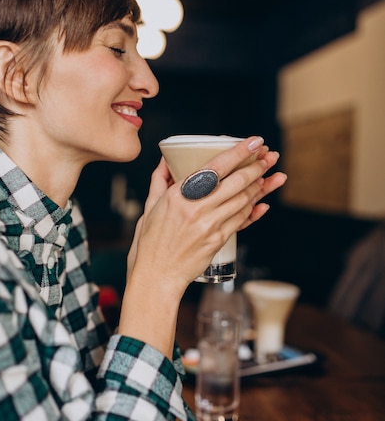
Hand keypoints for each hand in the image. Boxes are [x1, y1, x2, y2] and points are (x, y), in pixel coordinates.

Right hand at [120, 136, 286, 357]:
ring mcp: (209, 225)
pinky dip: (254, 210)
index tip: (254, 142)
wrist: (155, 278)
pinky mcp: (217, 240)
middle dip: (258, 167)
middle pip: (236, 182)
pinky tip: (262, 202)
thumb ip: (159, 181)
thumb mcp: (149, 208)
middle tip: (269, 157)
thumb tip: (165, 162)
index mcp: (179, 196)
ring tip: (272, 176)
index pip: (216, 167)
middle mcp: (196, 208)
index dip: (239, 152)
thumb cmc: (149, 245)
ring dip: (260, 186)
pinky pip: (241, 220)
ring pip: (243, 200)